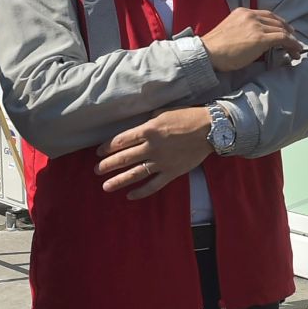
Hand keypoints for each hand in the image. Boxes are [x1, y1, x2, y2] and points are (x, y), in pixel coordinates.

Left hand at [97, 106, 213, 198]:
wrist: (210, 129)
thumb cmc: (187, 117)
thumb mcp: (163, 112)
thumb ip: (147, 122)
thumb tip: (137, 128)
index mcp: (148, 130)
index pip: (121, 140)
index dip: (107, 147)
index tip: (98, 152)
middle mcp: (151, 147)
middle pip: (124, 158)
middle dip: (108, 165)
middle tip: (97, 170)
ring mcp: (161, 162)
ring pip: (135, 174)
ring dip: (119, 181)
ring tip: (106, 186)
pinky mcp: (171, 172)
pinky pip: (154, 185)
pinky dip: (141, 192)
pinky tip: (130, 195)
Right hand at [201, 8, 301, 71]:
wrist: (207, 52)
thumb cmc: (215, 47)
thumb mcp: (230, 30)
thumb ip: (243, 29)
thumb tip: (254, 40)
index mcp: (243, 12)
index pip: (267, 15)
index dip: (279, 23)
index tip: (284, 31)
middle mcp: (251, 16)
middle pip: (276, 21)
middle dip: (287, 31)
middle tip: (293, 40)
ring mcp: (256, 26)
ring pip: (281, 30)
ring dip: (291, 40)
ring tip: (296, 49)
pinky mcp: (260, 38)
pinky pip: (282, 39)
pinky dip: (292, 44)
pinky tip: (296, 51)